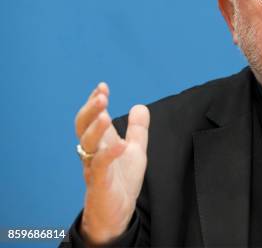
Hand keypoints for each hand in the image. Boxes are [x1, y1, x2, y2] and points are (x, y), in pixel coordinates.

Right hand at [74, 83, 149, 244]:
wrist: (117, 213)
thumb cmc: (121, 181)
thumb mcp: (134, 150)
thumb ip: (137, 130)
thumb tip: (140, 106)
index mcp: (100, 142)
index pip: (92, 117)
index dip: (95, 102)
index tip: (102, 86)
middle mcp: (93, 152)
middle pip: (83, 126)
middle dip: (91, 110)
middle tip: (101, 95)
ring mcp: (94, 167)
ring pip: (87, 144)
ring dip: (95, 128)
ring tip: (106, 115)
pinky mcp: (99, 183)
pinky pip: (100, 166)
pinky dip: (109, 154)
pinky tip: (120, 144)